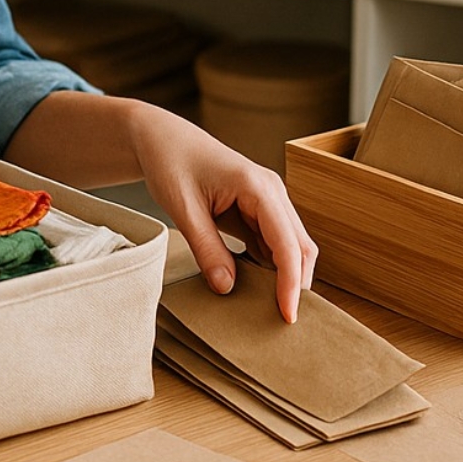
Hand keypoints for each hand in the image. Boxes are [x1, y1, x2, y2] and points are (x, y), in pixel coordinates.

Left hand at [129, 103, 318, 322]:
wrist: (162, 138)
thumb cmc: (172, 164)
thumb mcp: (183, 209)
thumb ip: (206, 248)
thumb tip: (227, 288)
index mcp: (259, 187)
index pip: (287, 244)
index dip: (292, 283)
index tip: (288, 315)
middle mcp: (272, 192)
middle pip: (300, 247)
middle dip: (297, 284)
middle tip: (283, 323)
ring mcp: (268, 201)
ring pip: (290, 247)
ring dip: (285, 277)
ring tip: (271, 311)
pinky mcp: (258, 209)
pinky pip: (273, 244)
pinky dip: (270, 267)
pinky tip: (257, 289)